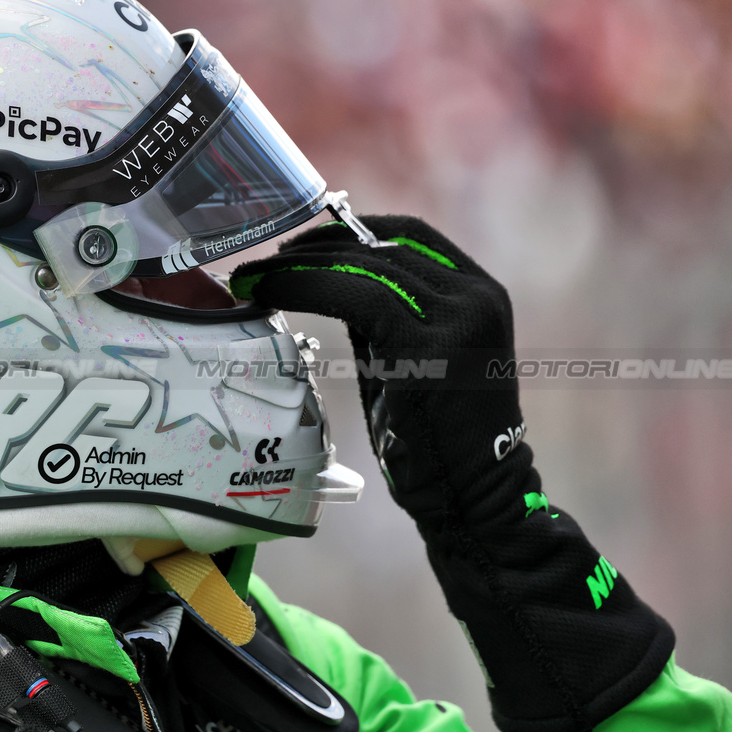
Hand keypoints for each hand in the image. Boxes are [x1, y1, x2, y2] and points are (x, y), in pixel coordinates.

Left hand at [231, 215, 672, 731]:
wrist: (472, 502)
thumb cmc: (432, 439)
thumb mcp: (407, 358)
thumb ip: (380, 317)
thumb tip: (322, 280)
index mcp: (477, 293)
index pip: (409, 234)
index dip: (349, 229)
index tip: (296, 242)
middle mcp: (477, 297)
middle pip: (385, 245)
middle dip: (314, 247)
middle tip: (260, 261)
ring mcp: (461, 320)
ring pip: (366, 267)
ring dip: (300, 267)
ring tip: (253, 277)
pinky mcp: (432, 350)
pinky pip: (359, 298)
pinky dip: (307, 288)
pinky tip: (271, 294)